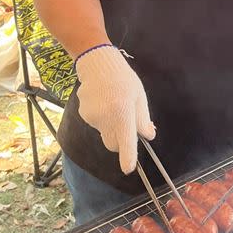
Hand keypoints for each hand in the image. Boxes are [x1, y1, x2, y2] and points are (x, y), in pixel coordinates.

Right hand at [75, 45, 154, 173]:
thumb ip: (143, 118)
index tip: (128, 168)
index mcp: (123, 113)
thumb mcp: (139, 97)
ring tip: (113, 104)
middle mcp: (105, 119)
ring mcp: (92, 118)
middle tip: (127, 123)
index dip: (127, 157)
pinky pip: (96, 124)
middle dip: (121, 141)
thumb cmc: (123, 79)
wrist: (97, 63)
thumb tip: (148, 135)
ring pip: (105, 133)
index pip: (125, 141)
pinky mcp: (84, 115)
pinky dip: (101, 118)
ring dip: (111, 126)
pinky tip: (103, 102)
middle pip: (114, 144)